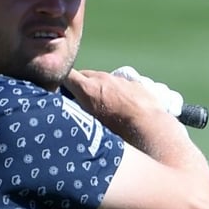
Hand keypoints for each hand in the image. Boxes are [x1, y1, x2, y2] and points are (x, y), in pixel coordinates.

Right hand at [64, 67, 181, 141]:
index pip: (66, 75)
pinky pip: (118, 84)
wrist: (151, 128)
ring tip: (100, 106)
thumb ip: (76, 115)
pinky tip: (118, 106)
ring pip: (101, 79)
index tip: (57, 92)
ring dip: (97, 88)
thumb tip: (65, 117)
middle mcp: (102, 80)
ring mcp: (119, 80)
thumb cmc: (119, 133)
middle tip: (76, 101)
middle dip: (78, 85)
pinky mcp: (133, 84)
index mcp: (88, 89)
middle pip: (83, 75)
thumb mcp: (90, 126)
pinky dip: (114, 91)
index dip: (60, 82)